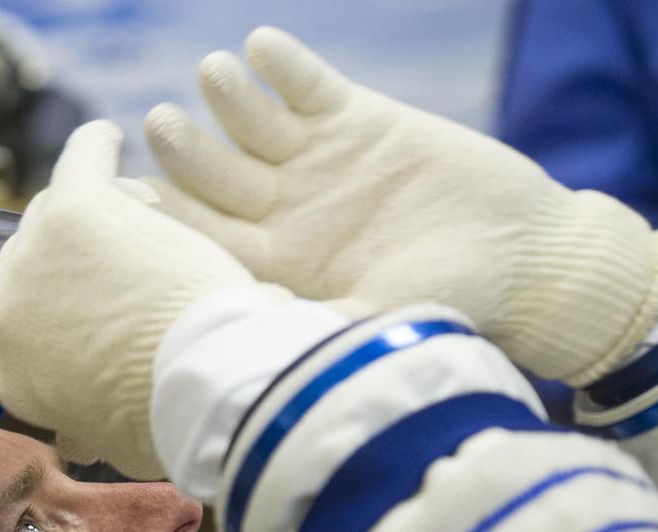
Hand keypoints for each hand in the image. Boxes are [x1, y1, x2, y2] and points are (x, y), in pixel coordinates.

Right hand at [0, 119, 280, 478]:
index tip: (90, 309)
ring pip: (55, 213)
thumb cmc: (166, 423)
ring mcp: (35, 254)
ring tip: (142, 215)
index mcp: (9, 369)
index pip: (17, 322)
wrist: (196, 387)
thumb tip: (74, 436)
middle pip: (32, 263)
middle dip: (74, 264)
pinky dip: (96, 148)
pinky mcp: (73, 208)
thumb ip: (80, 425)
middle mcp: (7, 307)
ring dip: (97, 213)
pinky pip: (80, 158)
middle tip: (125, 267)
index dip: (56, 312)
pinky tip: (113, 140)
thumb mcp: (108, 442)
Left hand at [145, 27, 657, 386]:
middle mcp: (283, 214)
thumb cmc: (452, 304)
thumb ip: (318, 329)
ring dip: (232, 100)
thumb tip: (257, 360)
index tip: (135, 200)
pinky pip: (311, 86)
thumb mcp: (377, 324)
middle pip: (219, 178)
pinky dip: (288, 67)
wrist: (522, 257)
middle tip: (160, 125)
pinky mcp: (358, 121)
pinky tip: (263, 45)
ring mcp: (315, 164)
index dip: (173, 220)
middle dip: (190, 152)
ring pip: (256, 126)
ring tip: (211, 73)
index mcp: (275, 265)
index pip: (208, 240)